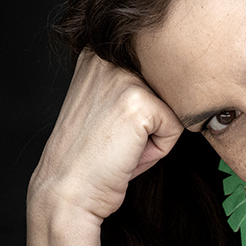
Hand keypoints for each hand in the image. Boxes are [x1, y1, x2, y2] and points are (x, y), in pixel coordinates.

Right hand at [22, 50, 183, 245]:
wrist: (67, 193)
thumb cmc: (90, 158)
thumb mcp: (106, 106)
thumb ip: (131, 84)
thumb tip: (178, 75)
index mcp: (96, 53)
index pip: (153, 71)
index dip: (141, 111)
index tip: (111, 128)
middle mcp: (106, 57)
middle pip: (165, 87)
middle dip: (151, 121)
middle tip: (116, 141)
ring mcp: (122, 77)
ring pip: (172, 107)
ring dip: (155, 134)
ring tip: (121, 146)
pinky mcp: (139, 102)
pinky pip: (175, 128)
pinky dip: (158, 149)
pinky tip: (126, 154)